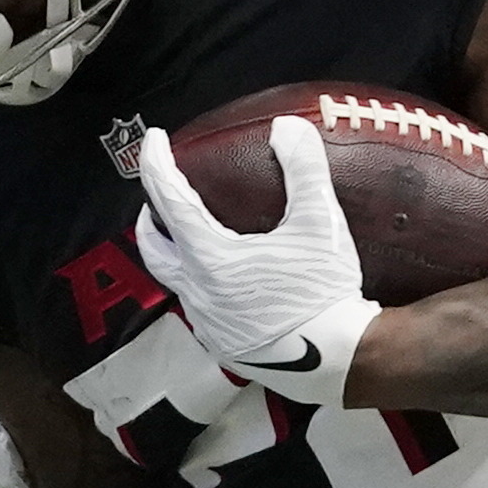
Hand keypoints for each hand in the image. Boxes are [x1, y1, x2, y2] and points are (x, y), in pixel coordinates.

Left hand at [133, 116, 378, 406]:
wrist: (336, 360)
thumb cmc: (323, 291)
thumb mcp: (320, 224)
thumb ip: (305, 170)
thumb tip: (288, 128)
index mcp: (210, 256)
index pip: (170, 199)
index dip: (158, 164)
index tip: (154, 140)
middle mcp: (197, 290)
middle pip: (153, 248)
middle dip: (150, 218)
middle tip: (160, 198)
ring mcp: (208, 322)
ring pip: (176, 280)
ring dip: (177, 254)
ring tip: (193, 239)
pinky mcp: (224, 345)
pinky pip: (201, 306)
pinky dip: (202, 284)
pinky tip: (229, 283)